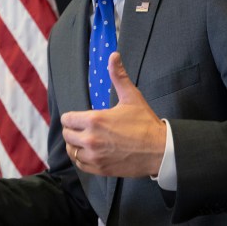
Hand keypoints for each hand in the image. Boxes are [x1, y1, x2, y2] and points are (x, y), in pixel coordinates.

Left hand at [61, 52, 166, 176]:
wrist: (160, 150)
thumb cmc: (145, 123)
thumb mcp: (131, 97)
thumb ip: (118, 76)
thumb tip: (114, 56)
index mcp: (94, 120)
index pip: (67, 119)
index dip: (72, 117)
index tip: (79, 118)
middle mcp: (90, 139)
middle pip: (67, 135)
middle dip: (73, 130)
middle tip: (83, 128)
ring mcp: (94, 156)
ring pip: (71, 151)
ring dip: (76, 145)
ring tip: (86, 140)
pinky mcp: (100, 169)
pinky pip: (80, 165)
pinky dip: (82, 159)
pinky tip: (91, 152)